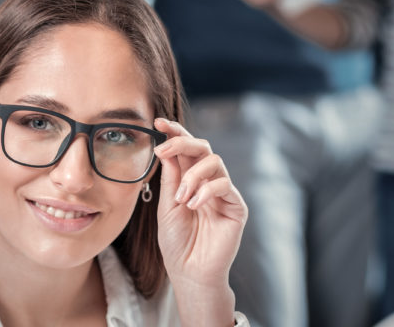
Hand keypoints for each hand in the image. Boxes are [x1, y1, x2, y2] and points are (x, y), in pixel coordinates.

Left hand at [152, 118, 247, 288]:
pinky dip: (206, 191)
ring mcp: (223, 193)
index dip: (174, 132)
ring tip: (181, 197)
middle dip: (183, 142)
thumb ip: (170, 178)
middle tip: (164, 148)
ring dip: (192, 175)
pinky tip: (194, 204)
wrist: (188, 271)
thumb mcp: (166, 206)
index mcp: (189, 178)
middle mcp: (207, 181)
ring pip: (214, 162)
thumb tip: (167, 148)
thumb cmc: (176, 242)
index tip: (157, 122)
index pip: (185, 149)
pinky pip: (224, 185)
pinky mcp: (236, 207)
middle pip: (202, 147)